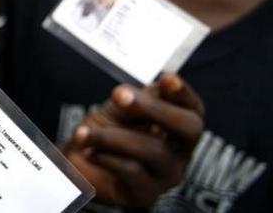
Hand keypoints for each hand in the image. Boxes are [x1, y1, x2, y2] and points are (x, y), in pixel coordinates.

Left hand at [64, 74, 203, 208]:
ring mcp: (166, 175)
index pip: (193, 108)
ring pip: (153, 149)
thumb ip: (132, 99)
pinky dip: (105, 156)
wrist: (79, 163)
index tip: (166, 78)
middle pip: (188, 128)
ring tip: (84, 131)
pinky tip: (89, 151)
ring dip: (113, 135)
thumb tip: (127, 94)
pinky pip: (131, 170)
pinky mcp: (145, 194)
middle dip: (155, 108)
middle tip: (120, 95)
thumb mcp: (120, 109)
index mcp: (179, 127)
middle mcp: (180, 152)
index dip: (183, 93)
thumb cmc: (108, 130)